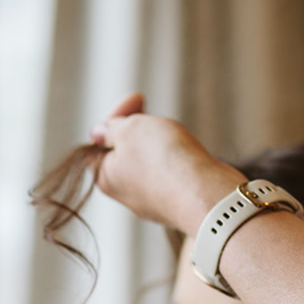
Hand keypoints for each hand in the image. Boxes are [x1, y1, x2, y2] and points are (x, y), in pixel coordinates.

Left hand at [89, 94, 244, 232]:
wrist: (205, 195)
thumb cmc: (164, 161)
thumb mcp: (130, 130)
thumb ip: (112, 128)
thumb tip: (98, 133)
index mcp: (105, 176)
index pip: (98, 142)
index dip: (116, 117)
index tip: (137, 99)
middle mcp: (125, 194)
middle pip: (124, 153)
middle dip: (138, 130)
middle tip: (154, 115)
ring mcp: (152, 201)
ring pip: (149, 164)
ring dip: (159, 144)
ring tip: (173, 136)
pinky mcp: (177, 203)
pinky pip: (171, 176)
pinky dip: (177, 161)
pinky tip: (188, 156)